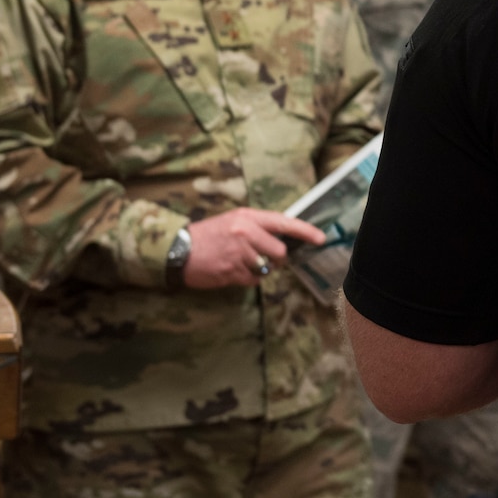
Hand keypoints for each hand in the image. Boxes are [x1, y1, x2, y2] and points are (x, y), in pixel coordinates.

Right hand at [184, 209, 325, 289]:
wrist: (177, 249)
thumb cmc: (207, 235)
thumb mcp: (233, 221)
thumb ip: (257, 227)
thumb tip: (282, 238)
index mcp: (247, 217)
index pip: (284, 223)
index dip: (305, 231)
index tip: (321, 238)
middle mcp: (245, 233)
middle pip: (280, 252)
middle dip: (276, 258)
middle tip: (261, 256)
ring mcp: (239, 253)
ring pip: (267, 267)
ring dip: (260, 269)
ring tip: (241, 262)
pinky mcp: (232, 271)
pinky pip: (253, 279)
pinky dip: (248, 278)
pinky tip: (233, 270)